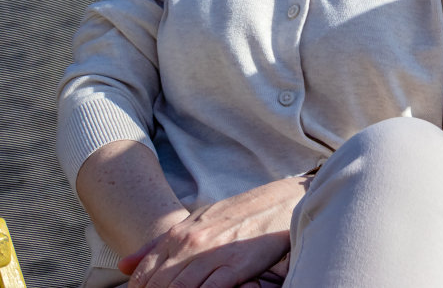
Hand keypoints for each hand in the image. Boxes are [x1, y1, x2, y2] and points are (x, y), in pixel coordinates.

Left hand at [120, 176, 306, 287]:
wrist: (281, 201)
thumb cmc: (239, 214)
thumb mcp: (196, 221)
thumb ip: (159, 244)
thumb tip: (123, 266)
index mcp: (178, 233)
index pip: (144, 275)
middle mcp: (191, 243)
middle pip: (159, 286)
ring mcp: (213, 255)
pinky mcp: (235, 266)